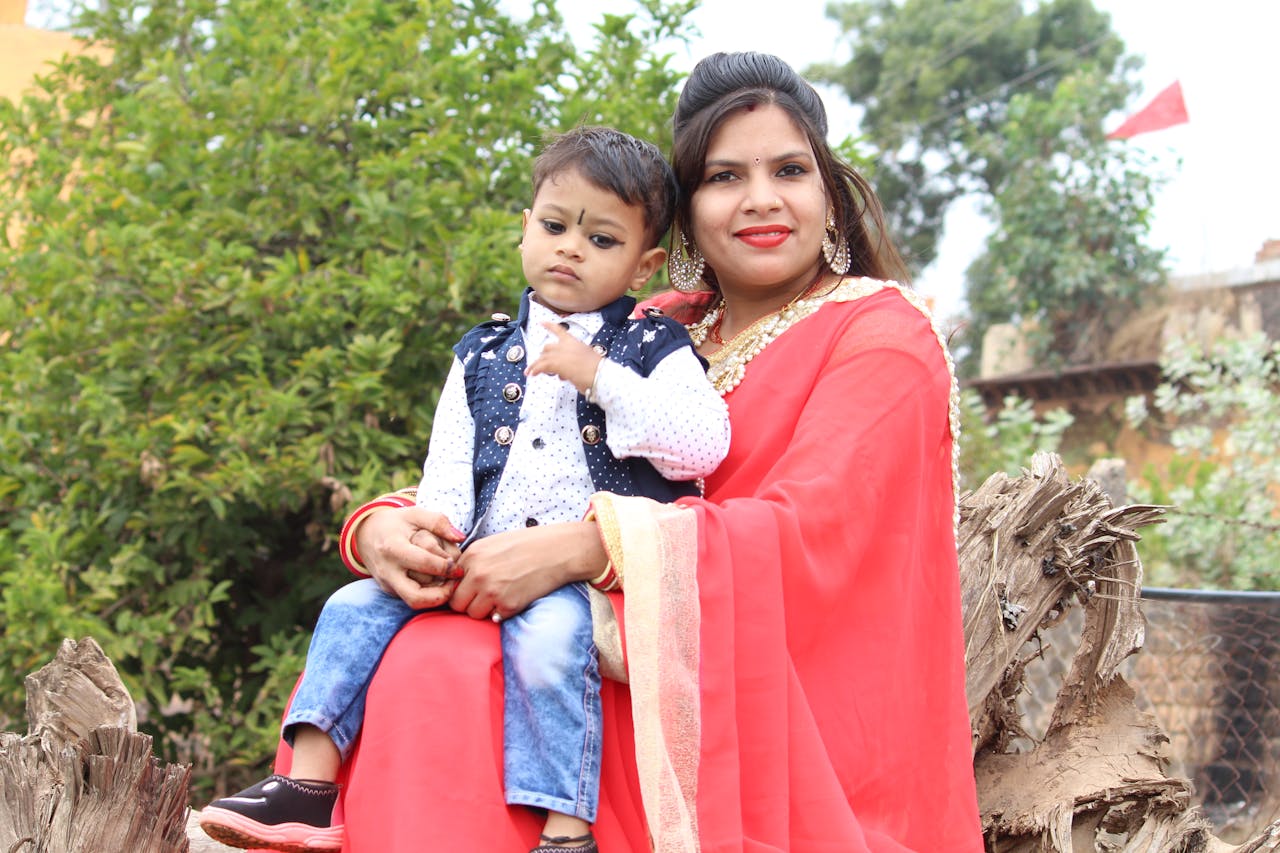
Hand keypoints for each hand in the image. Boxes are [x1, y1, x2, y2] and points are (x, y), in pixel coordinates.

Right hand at [355, 505, 464, 608]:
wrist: (367, 532)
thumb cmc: (396, 522)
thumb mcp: (415, 514)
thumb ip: (439, 522)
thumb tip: (459, 537)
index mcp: (393, 548)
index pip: (424, 564)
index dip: (446, 568)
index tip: (459, 567)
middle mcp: (388, 571)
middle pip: (416, 597)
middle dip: (441, 595)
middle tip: (455, 583)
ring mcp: (387, 584)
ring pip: (415, 601)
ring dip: (436, 596)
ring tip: (449, 582)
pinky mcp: (390, 590)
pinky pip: (410, 598)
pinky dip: (427, 594)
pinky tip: (437, 582)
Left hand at [450, 521, 606, 620]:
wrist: (559, 550)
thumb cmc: (529, 544)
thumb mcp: (493, 544)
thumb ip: (474, 561)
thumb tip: (459, 582)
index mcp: (472, 555)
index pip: (451, 583)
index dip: (461, 587)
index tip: (472, 588)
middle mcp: (478, 574)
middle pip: (456, 603)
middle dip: (468, 602)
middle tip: (485, 597)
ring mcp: (492, 591)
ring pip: (473, 614)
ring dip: (484, 610)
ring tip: (501, 596)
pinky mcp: (508, 605)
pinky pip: (495, 618)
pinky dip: (504, 612)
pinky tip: (516, 596)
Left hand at [525, 321, 602, 394]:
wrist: (600, 375)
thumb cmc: (598, 369)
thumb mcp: (587, 359)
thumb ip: (575, 362)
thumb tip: (567, 372)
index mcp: (574, 341)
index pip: (559, 330)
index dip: (549, 326)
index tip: (541, 322)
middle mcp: (565, 345)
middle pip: (547, 347)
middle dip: (543, 356)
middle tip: (542, 366)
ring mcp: (560, 354)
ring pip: (542, 358)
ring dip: (535, 365)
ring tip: (530, 372)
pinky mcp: (556, 364)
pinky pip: (541, 366)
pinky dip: (534, 370)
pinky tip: (530, 374)